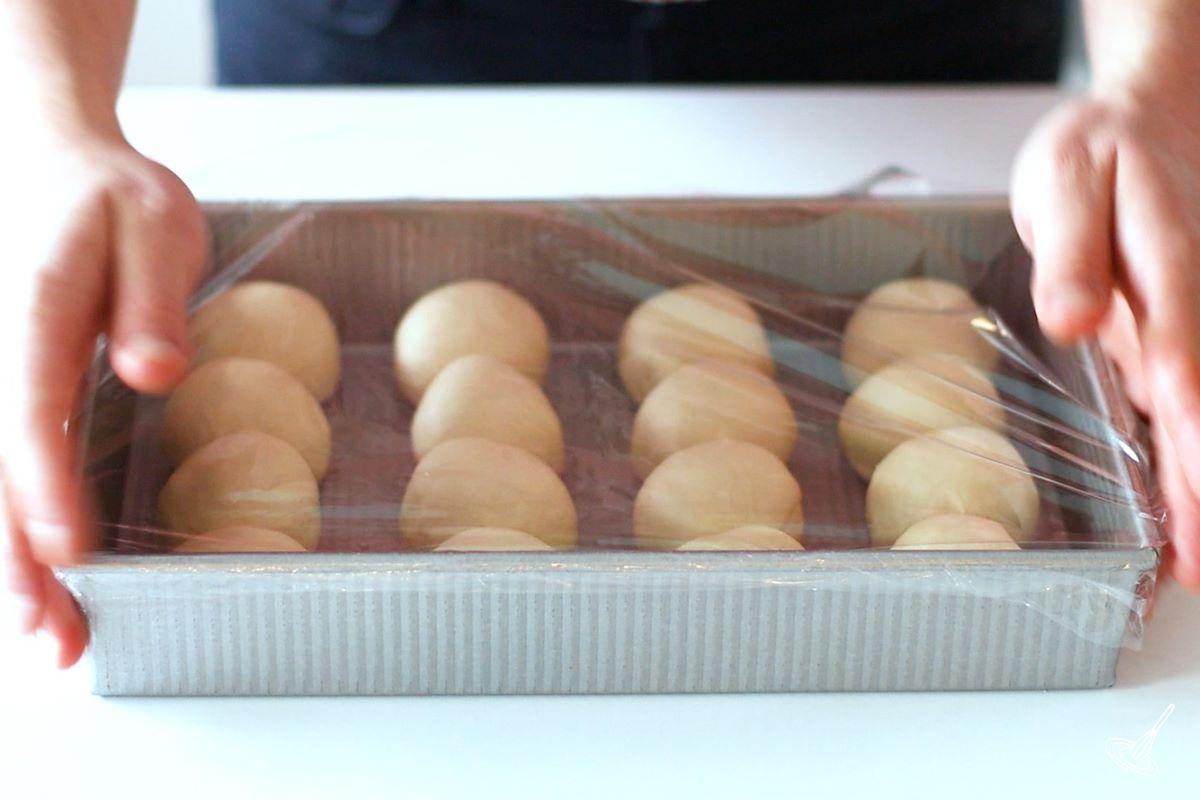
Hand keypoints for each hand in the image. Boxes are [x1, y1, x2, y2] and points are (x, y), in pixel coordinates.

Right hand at [0, 130, 205, 665]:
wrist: (48, 158)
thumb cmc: (110, 193)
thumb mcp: (153, 224)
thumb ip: (151, 300)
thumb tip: (154, 374)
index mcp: (36, 310)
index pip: (31, 409)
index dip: (45, 486)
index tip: (66, 552)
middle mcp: (0, 353)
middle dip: (21, 560)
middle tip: (57, 638)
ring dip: (14, 562)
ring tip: (52, 637)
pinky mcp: (10, 387)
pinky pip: (8, 461)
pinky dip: (18, 524)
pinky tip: (39, 578)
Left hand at [1012, 88, 1199, 588]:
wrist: (1148, 123)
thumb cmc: (1099, 153)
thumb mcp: (1069, 181)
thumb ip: (1072, 252)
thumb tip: (1072, 321)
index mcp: (1168, 264)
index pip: (1181, 344)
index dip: (1190, 409)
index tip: (1195, 468)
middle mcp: (1189, 307)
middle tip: (1195, 564)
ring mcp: (1187, 329)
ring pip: (1197, 415)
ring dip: (1196, 489)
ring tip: (1191, 567)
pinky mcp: (1175, 344)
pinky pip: (1183, 407)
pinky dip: (1181, 464)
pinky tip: (1177, 520)